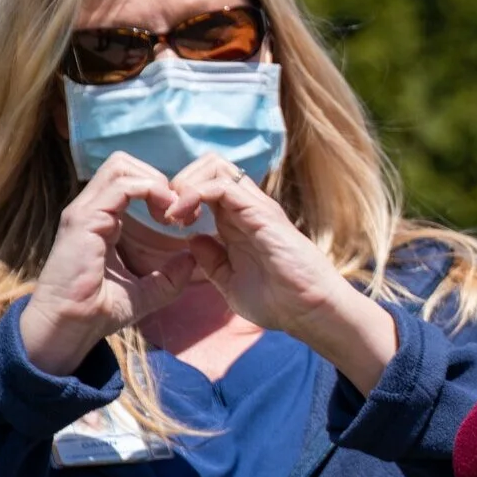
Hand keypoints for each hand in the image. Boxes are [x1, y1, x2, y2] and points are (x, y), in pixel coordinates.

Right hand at [20, 153, 199, 375]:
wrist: (71, 327)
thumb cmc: (100, 311)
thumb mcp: (147, 291)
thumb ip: (169, 276)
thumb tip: (191, 259)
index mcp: (102, 219)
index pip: (129, 179)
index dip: (160, 189)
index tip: (182, 217)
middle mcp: (91, 208)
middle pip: (124, 162)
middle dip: (158, 178)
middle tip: (179, 211)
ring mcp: (85, 210)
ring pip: (121, 165)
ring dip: (156, 183)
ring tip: (172, 213)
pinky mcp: (84, 218)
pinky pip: (122, 185)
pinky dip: (150, 192)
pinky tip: (165, 217)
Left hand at [165, 157, 397, 390]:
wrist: (309, 311)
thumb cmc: (278, 301)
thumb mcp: (230, 282)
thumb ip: (211, 260)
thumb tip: (192, 239)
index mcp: (238, 221)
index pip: (206, 185)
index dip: (180, 195)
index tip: (168, 223)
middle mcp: (246, 208)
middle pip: (209, 165)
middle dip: (180, 181)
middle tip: (168, 214)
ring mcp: (254, 207)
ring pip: (214, 166)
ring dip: (186, 184)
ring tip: (175, 215)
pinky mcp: (260, 212)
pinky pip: (221, 185)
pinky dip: (194, 194)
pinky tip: (184, 219)